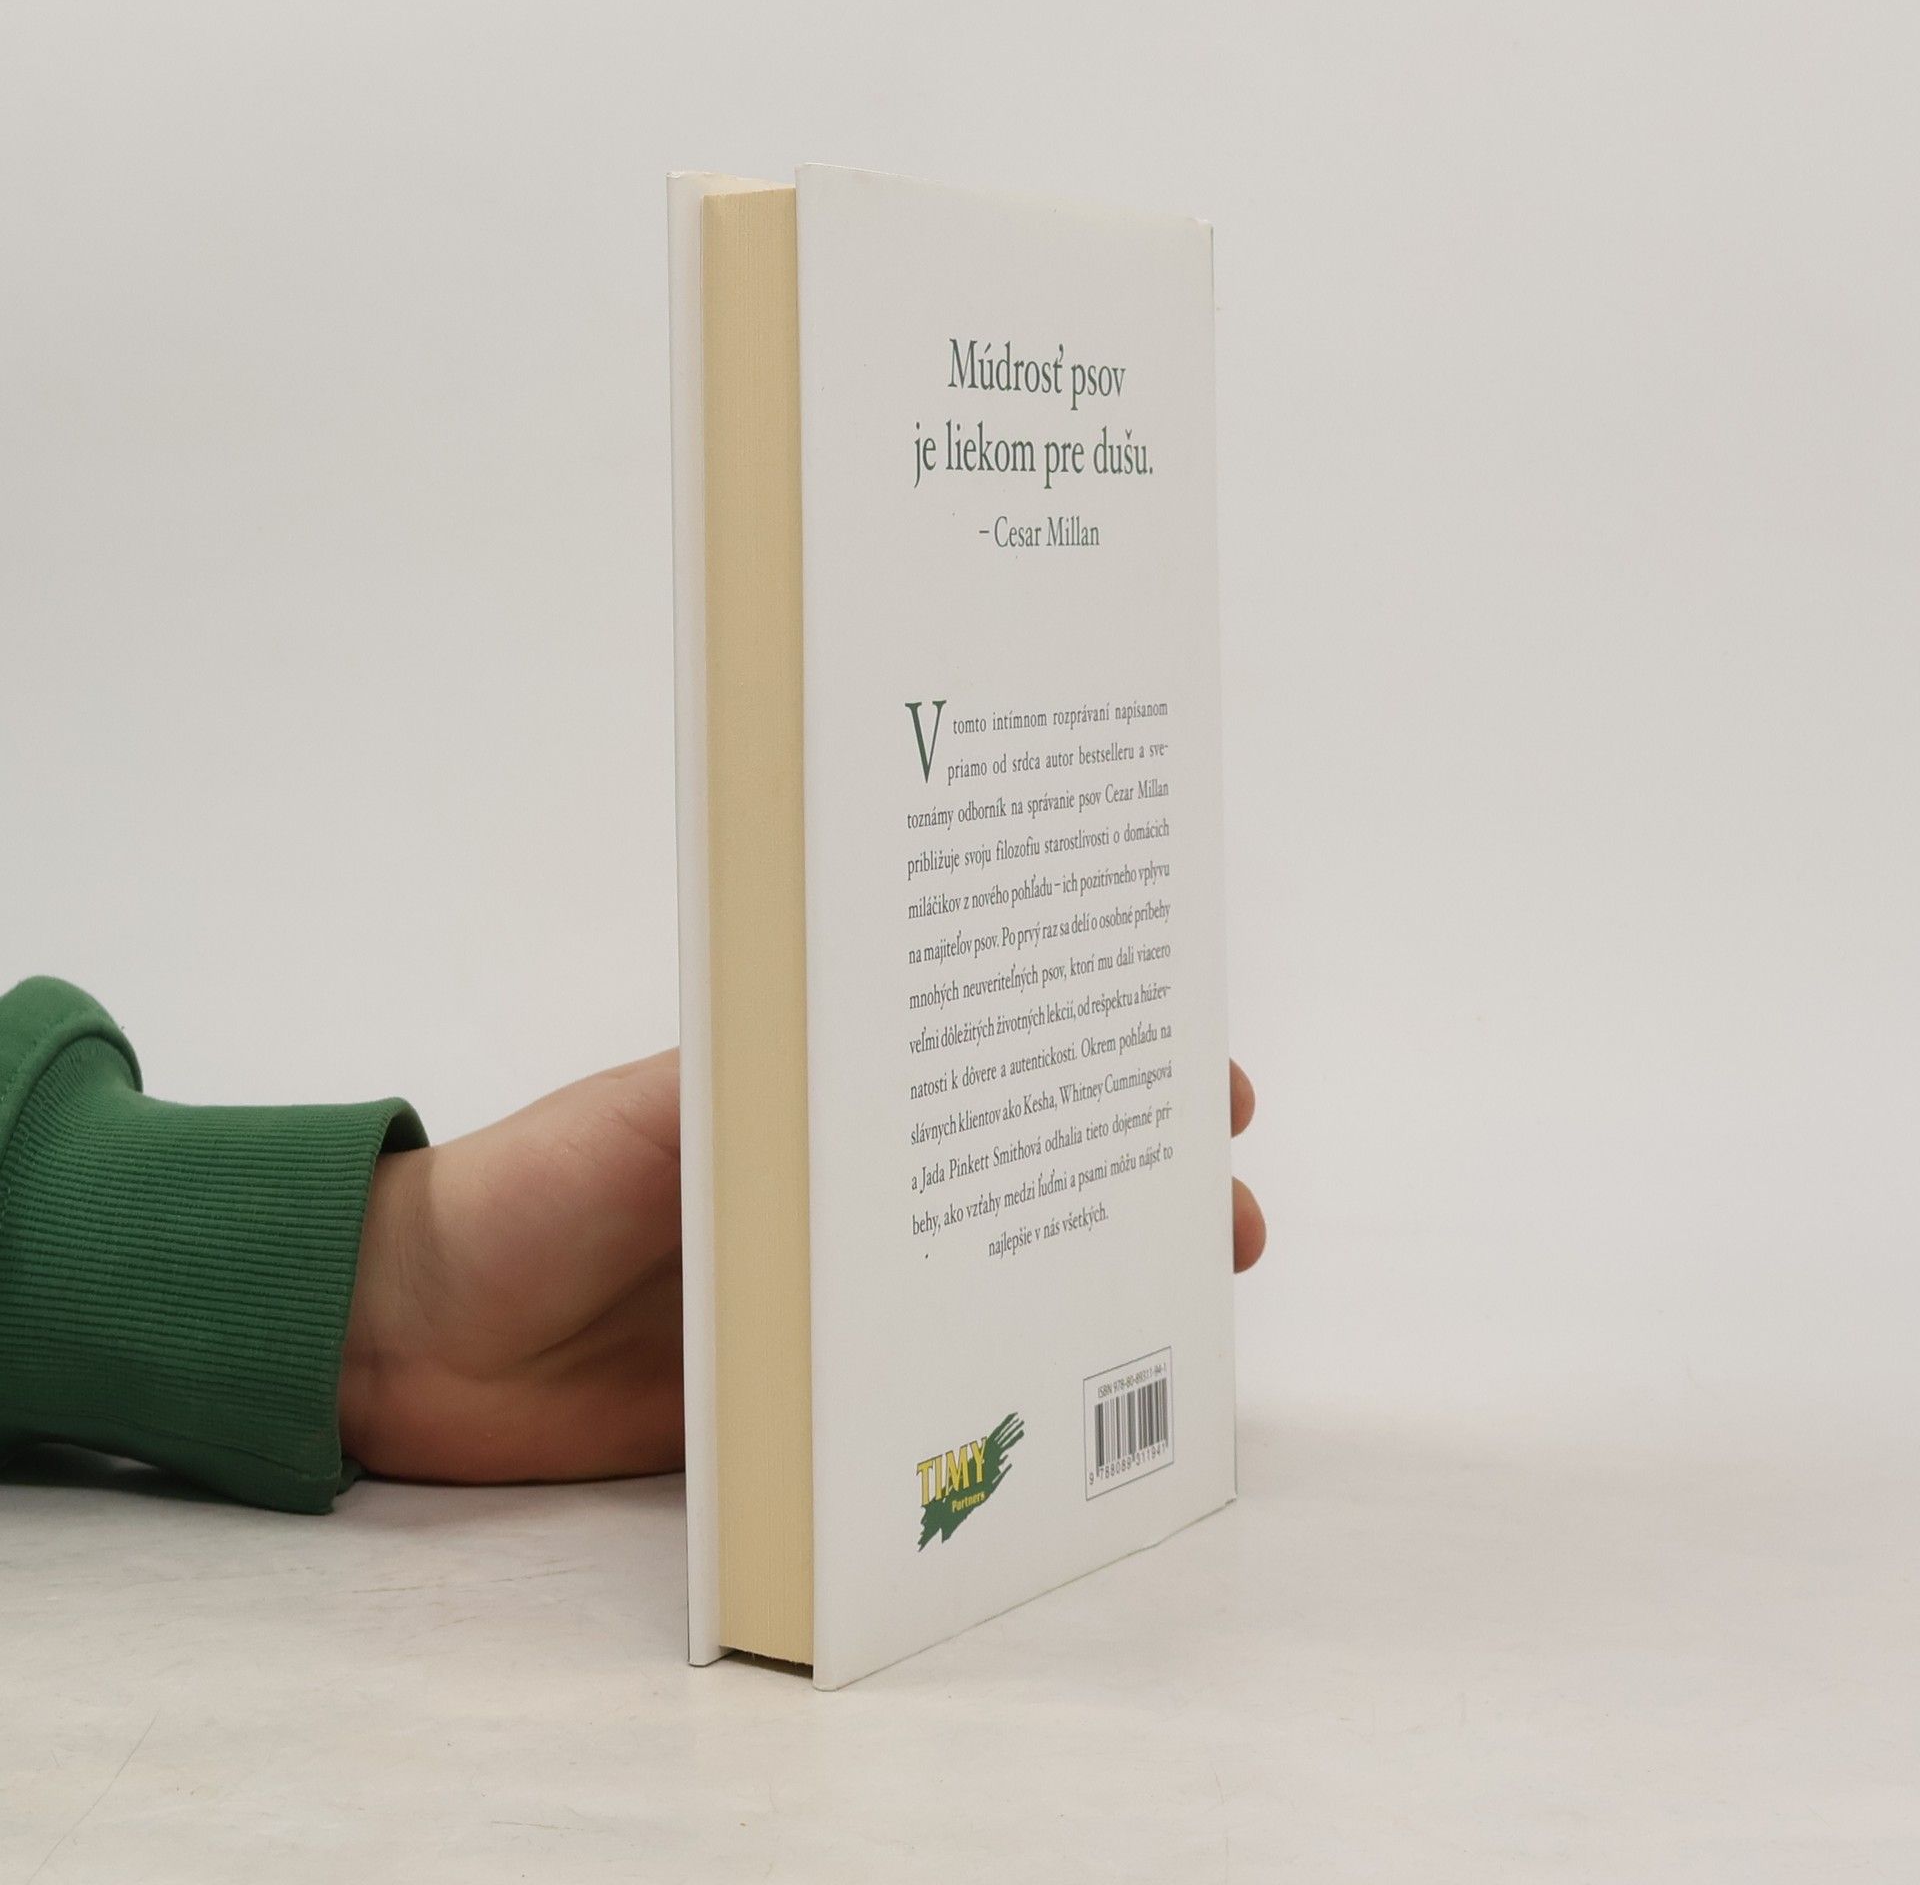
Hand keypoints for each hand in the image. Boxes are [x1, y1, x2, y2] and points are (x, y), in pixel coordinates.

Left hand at [341, 1052, 1265, 1483]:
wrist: (412, 1332)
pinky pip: (901, 1405)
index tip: (1201, 1080)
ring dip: (1071, 1297)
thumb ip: (768, 1094)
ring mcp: (823, 1306)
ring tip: (1170, 1313)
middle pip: (1007, 1184)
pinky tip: (1051, 1415)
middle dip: (1121, 1187)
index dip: (1091, 1063)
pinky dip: (977, 1405)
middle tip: (1221, 1215)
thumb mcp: (658, 1111)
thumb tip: (917, 1067)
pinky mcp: (793, 1408)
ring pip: (976, 1292)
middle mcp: (838, 1198)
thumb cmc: (532, 1186)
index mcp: (817, 1101)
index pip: (977, 1066)